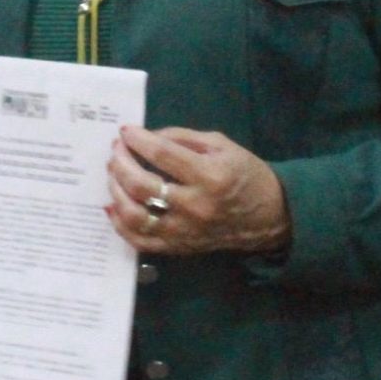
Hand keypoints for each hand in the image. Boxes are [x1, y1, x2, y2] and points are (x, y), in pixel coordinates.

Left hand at [106, 125, 290, 256]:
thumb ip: (182, 138)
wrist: (268, 216)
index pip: (162, 154)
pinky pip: (140, 240)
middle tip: (115, 150)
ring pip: (135, 216)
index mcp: (209, 176)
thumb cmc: (244, 174)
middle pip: (142, 185)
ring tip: (112, 174)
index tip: (126, 131)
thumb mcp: (221, 145)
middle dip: (121, 162)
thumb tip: (147, 137)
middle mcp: (194, 206)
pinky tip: (113, 205)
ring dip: (116, 191)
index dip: (138, 140)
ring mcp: (184, 231)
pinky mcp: (179, 247)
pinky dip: (120, 224)